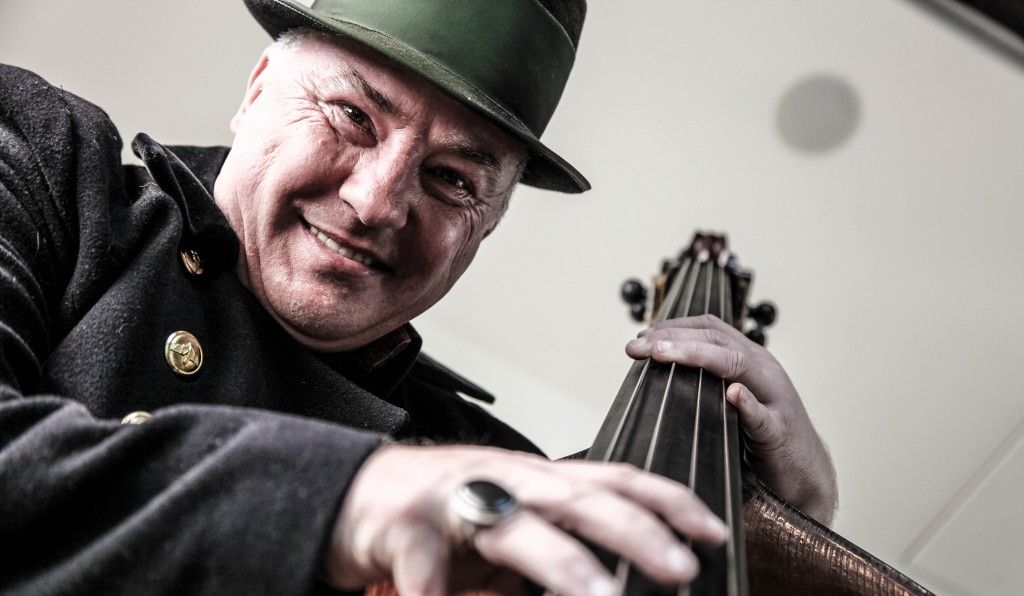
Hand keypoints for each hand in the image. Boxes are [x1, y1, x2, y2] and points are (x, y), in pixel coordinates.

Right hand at [323, 444, 729, 594]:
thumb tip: (619, 578)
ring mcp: (455, 502)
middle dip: (635, 530)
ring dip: (563, 565)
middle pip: (578, 498)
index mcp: (536, 482)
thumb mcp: (511, 527)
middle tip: (681, 567)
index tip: (713, 529)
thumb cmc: (443, 513)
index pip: (614, 480)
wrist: (357, 493)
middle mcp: (505, 482)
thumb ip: (559, 545)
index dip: (666, 501)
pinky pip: (426, 575)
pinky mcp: (405, 531)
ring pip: (516, 529)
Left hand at [625, 314, 837, 525]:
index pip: (711, 328)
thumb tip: (655, 370)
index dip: (674, 326)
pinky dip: (748, 404)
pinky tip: (733, 395)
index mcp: (750, 360)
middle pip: (717, 340)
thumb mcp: (731, 401)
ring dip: (697, 356)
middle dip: (673, 338)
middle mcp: (764, 371)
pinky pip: (764, 417)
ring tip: (663, 354)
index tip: (641, 335)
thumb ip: (705, 382)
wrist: (805, 474)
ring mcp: (775, 400)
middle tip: (636, 346)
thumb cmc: (760, 437)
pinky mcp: (780, 434)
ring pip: (738, 365)